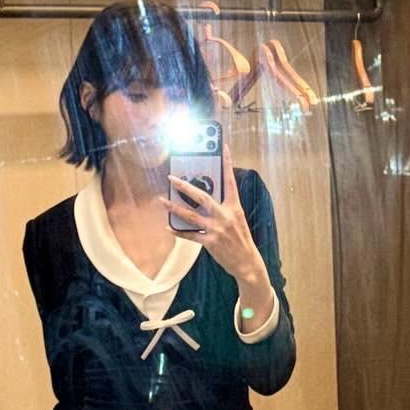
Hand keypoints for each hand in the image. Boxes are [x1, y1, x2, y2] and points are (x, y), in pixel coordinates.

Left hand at [169, 139, 272, 311]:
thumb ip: (224, 207)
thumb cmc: (241, 239)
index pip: (231, 181)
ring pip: (191, 215)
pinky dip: (178, 232)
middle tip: (172, 178)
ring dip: (174, 208)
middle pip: (202, 196)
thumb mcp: (238, 219)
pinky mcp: (210, 242)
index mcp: (235, 207)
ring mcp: (217, 229)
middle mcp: (225, 215)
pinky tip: (168, 228)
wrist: (247, 262)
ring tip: (162, 201)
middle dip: (185, 187)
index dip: (227, 163)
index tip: (223, 147)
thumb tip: (205, 198)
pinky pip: (190, 235)